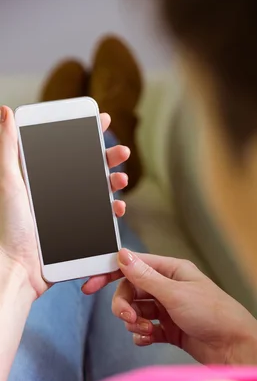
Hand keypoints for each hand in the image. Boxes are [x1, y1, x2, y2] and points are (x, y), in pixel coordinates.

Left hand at [0, 105, 129, 298]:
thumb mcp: (8, 181)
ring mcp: (69, 213)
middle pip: (88, 168)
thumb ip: (9, 146)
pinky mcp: (78, 232)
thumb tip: (6, 112)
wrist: (18, 268)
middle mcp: (57, 194)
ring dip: (114, 182)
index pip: (67, 149)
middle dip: (108, 158)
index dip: (86, 133)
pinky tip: (117, 207)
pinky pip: (101, 219)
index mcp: (41, 178)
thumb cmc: (8, 228)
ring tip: (121, 178)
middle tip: (121, 151)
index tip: (101, 120)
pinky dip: (112, 211)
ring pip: (98, 192)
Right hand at [86, 248, 256, 365]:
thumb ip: (145, 277)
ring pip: (136, 311)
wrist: (235, 347)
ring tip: (147, 331)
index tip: (90, 287)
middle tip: (130, 318)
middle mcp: (169, 288)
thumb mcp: (175, 293)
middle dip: (124, 305)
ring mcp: (169, 309)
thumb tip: (122, 255)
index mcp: (172, 271)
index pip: (133, 266)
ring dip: (135, 322)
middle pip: (131, 291)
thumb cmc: (213, 314)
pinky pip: (144, 329)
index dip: (109, 274)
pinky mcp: (170, 330)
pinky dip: (142, 335)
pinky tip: (148, 339)